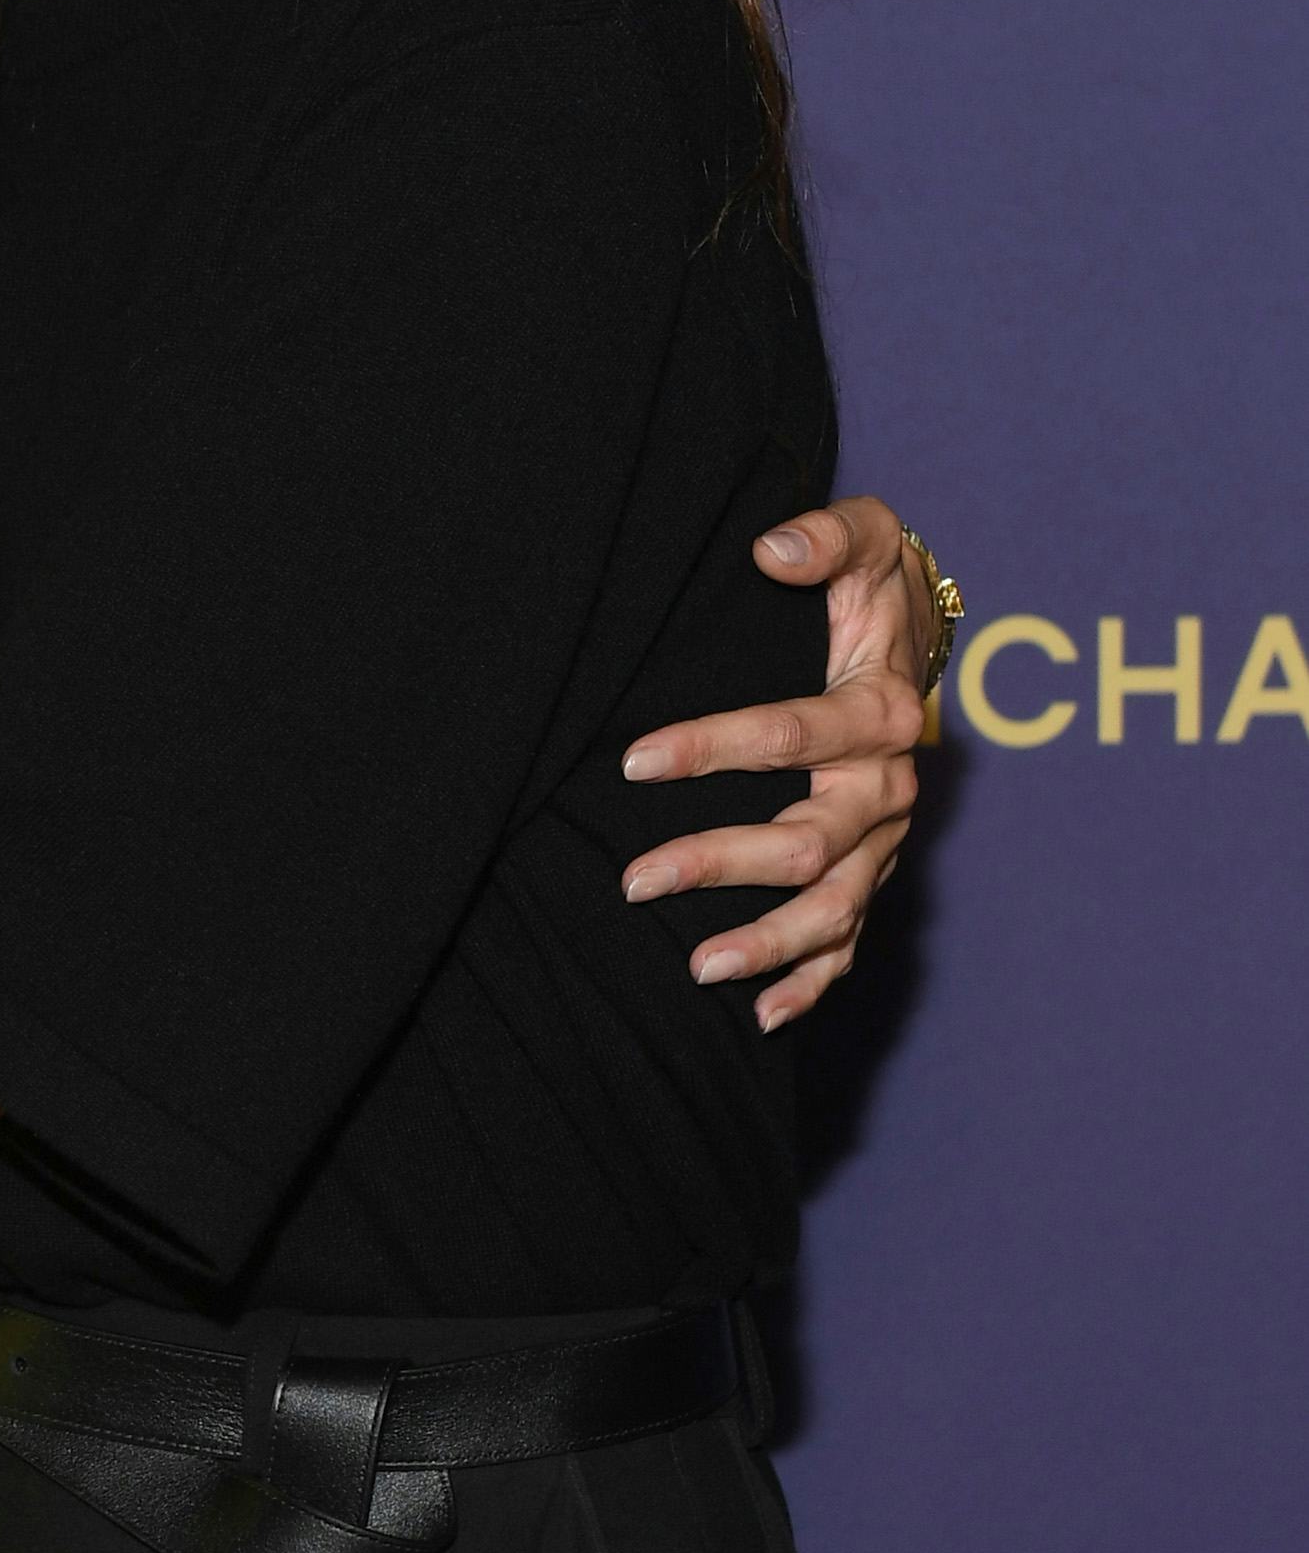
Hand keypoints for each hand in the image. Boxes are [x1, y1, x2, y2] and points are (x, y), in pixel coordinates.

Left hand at [616, 493, 929, 1027]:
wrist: (919, 642)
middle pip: (807, 841)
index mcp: (879, 712)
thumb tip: (771, 549)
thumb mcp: (869, 540)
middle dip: (720, 863)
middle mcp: (888, 788)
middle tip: (634, 880)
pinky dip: (811, 983)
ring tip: (696, 968)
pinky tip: (762, 1016)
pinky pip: (851, 942)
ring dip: (767, 943)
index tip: (633, 761)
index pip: (792, 735)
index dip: (712, 747)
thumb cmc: (873, 589)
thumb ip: (827, 536)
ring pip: (832, 908)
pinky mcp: (874, 873)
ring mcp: (884, 843)